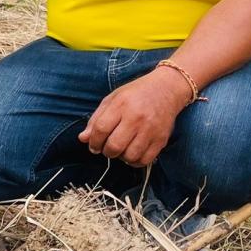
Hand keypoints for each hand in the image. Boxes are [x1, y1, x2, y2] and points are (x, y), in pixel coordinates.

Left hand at [78, 68, 192, 166]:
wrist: (167, 89)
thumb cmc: (136, 93)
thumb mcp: (113, 99)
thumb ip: (96, 118)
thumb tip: (83, 139)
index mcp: (121, 105)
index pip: (101, 129)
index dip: (93, 141)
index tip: (93, 145)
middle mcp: (136, 118)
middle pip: (114, 146)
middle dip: (106, 151)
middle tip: (107, 148)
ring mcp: (150, 130)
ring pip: (129, 156)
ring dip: (121, 157)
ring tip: (121, 148)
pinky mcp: (161, 140)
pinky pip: (144, 160)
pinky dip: (135, 161)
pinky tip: (132, 152)